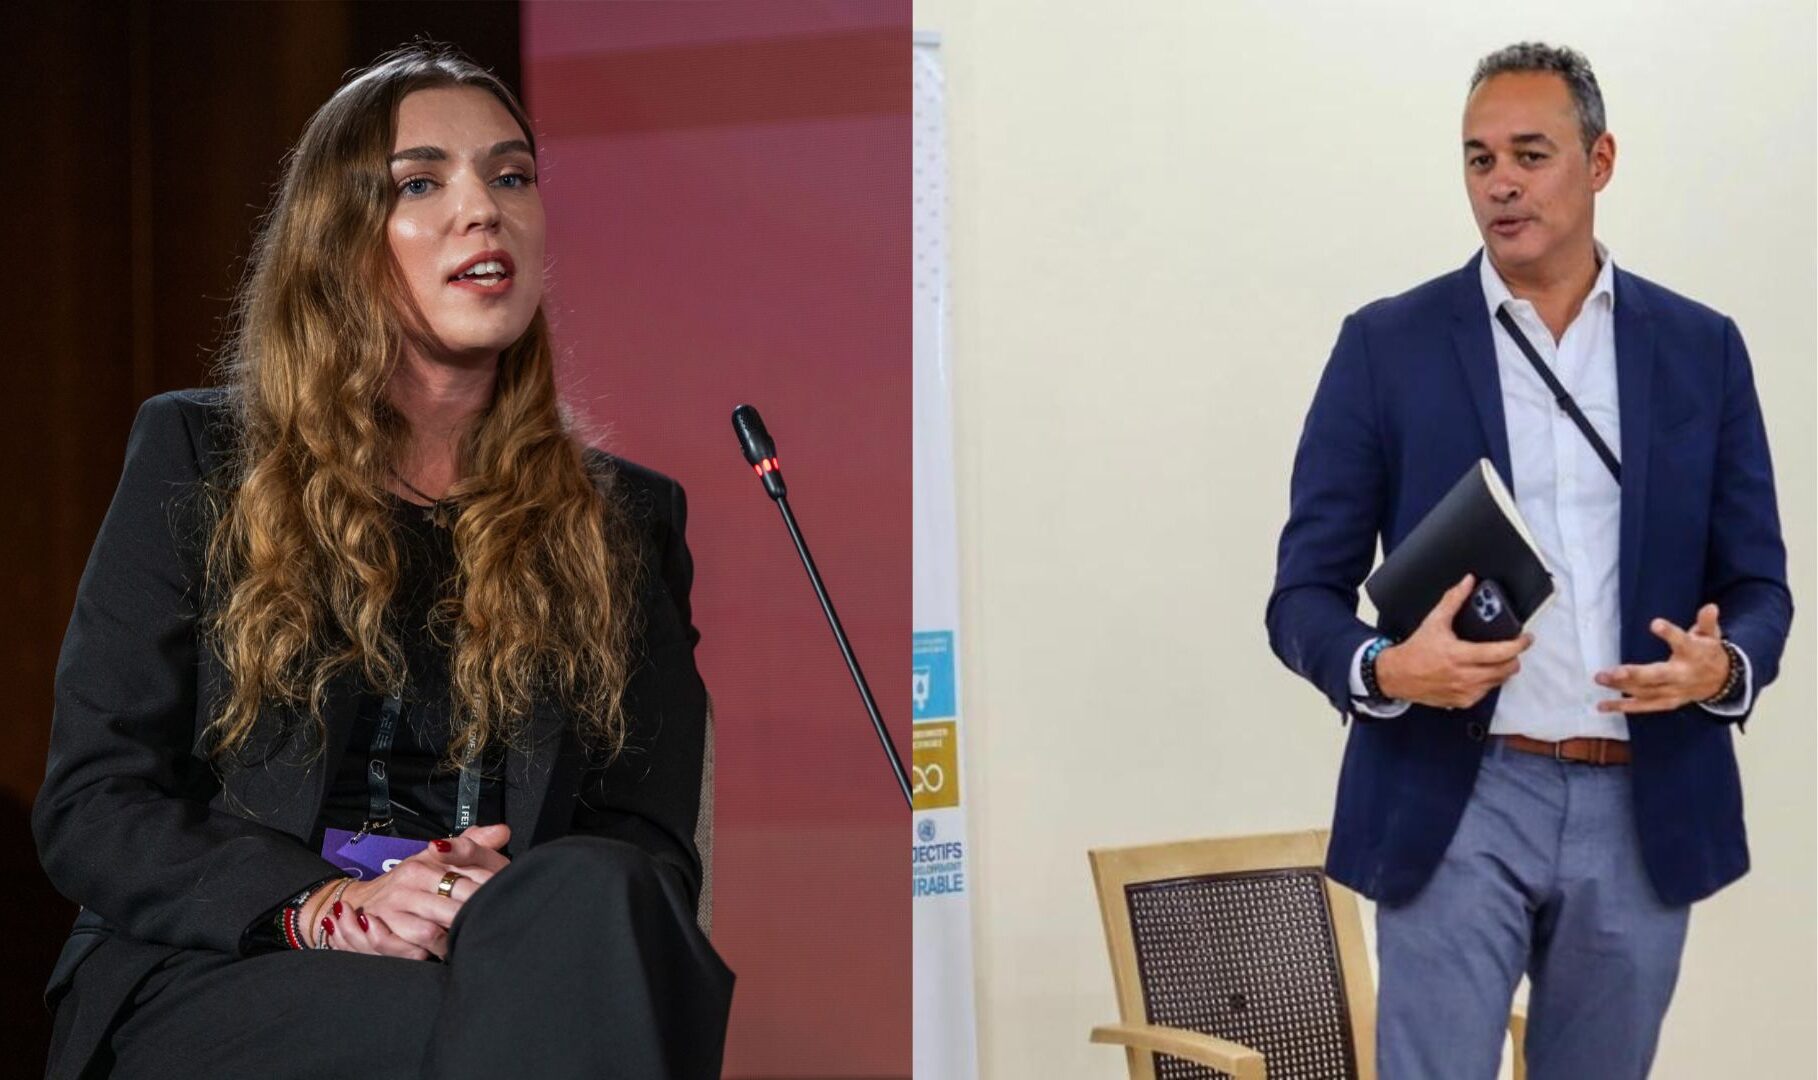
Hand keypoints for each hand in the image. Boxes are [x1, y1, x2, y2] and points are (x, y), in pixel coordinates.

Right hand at [310, 824, 510, 959]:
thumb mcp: (436, 859)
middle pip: (453, 910)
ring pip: (430, 934)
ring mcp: (391, 909)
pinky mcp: (376, 932)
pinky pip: (407, 951)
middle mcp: (407, 884)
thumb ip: (471, 844)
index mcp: (424, 864)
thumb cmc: (409, 882)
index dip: (487, 897)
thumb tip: (503, 832)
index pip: (467, 882)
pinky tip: (431, 953)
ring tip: (458, 944)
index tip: (498, 905)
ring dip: (448, 944)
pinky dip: (421, 955)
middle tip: (483, 929)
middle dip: (470, 923)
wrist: (359, 900)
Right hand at [1375, 574, 1534, 709]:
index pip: (1500, 652)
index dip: (1518, 644)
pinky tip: (1480, 672)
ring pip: (1499, 681)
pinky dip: (1489, 681)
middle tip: (1512, 648)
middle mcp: (1464, 676)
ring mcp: (1465, 691)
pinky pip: (1486, 692)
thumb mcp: (1434, 622)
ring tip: (1496, 659)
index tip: (1526, 638)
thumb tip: (1467, 583)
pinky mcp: (1463, 701)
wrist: (1397, 676)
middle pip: (1506, 669)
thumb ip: (1453, 600)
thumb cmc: (1415, 651)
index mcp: (1459, 655)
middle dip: (1514, 657)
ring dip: (1502, 669)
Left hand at [1593, 604, 1729, 713]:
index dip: (1670, 633)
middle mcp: (1683, 675)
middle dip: (1634, 674)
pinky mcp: (1666, 702)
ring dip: (1621, 686)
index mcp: (1694, 654)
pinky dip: (1623, 707)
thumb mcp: (1710, 635)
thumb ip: (1706, 622)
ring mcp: (1674, 691)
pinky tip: (1603, 705)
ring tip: (1600, 678)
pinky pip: (1643, 706)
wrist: (1722, 682)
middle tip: (1612, 672)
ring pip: (1646, 691)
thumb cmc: (1707, 652)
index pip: (1682, 642)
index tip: (1655, 623)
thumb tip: (1710, 606)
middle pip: (1658, 675)